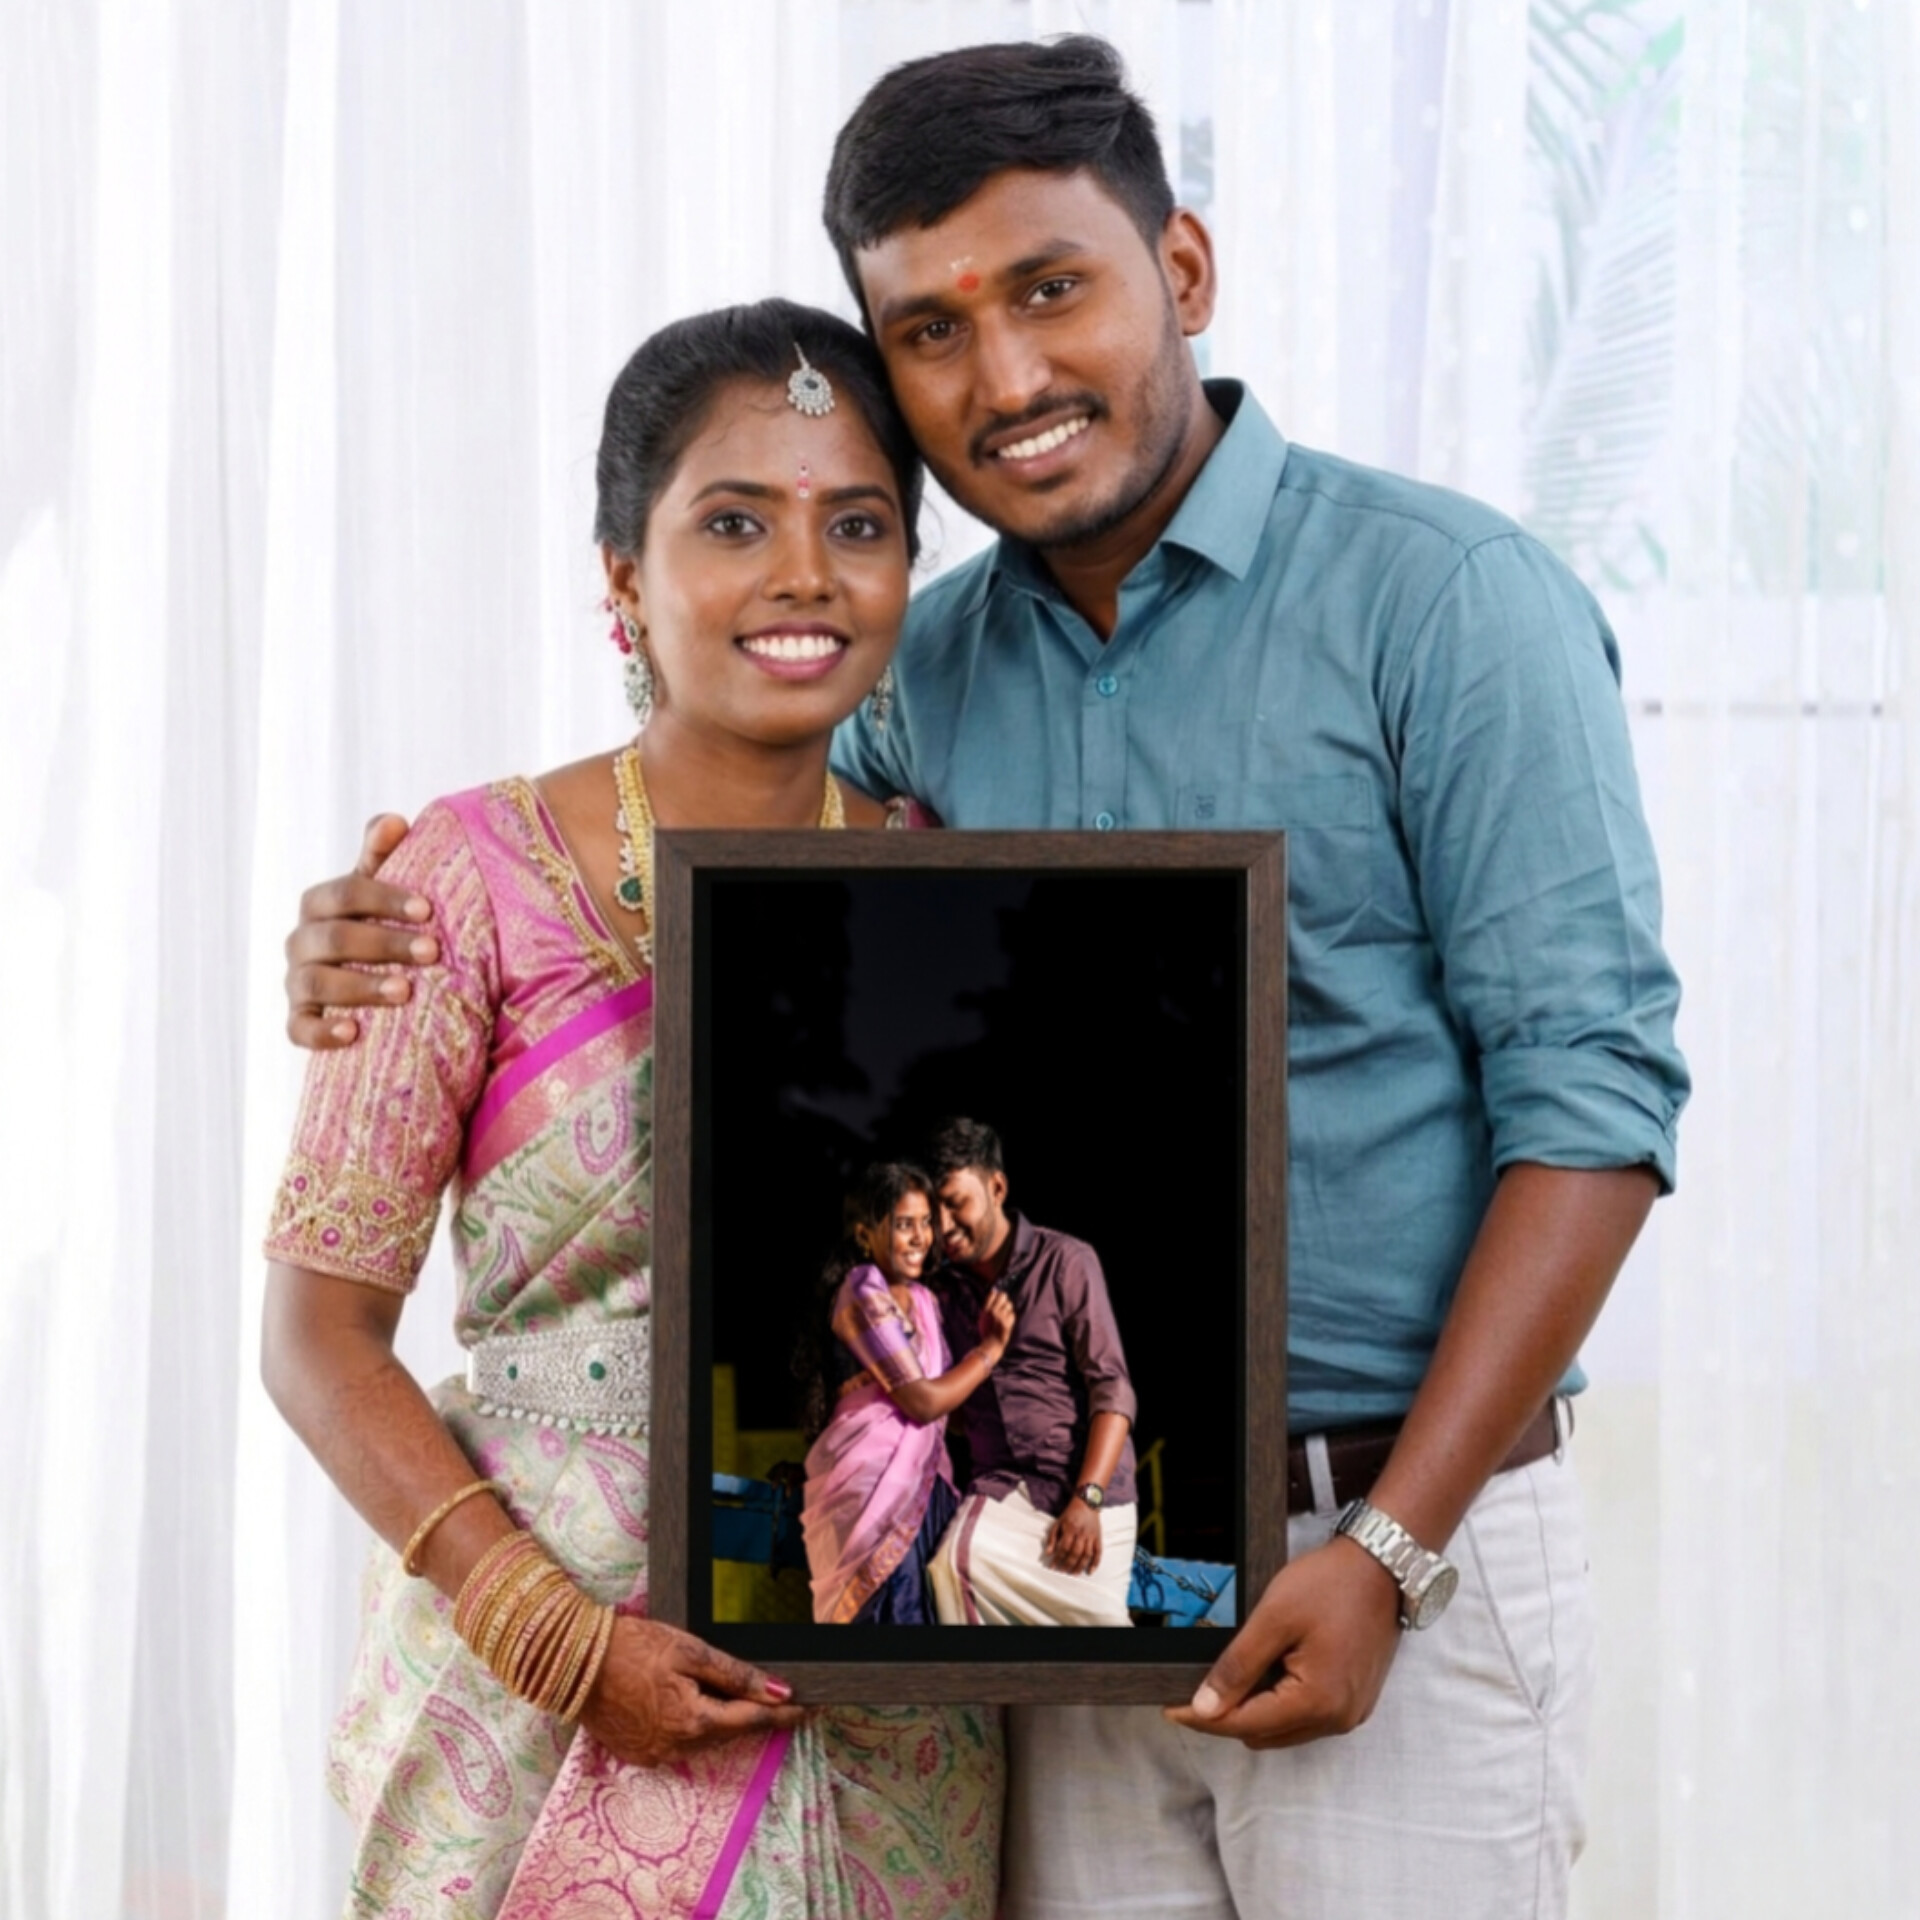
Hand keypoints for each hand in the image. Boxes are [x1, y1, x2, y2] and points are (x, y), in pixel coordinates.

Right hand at [284, 814, 438, 1048]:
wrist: (372, 982)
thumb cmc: (382, 925)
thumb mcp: (383, 890)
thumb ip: (383, 856)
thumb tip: (396, 821)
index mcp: (320, 904)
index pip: (345, 894)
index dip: (384, 899)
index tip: (428, 910)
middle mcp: (302, 941)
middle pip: (334, 938)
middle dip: (384, 944)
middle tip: (431, 952)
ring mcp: (296, 982)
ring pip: (316, 982)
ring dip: (360, 986)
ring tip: (405, 991)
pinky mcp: (298, 1021)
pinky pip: (298, 1030)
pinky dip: (320, 1033)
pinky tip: (352, 1033)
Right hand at [577, 1616, 804, 1767]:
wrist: (574, 1661)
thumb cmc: (633, 1647)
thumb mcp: (690, 1650)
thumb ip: (735, 1675)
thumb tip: (778, 1691)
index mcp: (694, 1722)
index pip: (753, 1720)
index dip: (784, 1714)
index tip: (810, 1707)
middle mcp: (677, 1748)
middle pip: (729, 1732)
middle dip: (754, 1716)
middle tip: (780, 1697)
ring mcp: (655, 1755)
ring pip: (705, 1740)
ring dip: (723, 1721)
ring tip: (737, 1697)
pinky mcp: (638, 1754)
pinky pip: (679, 1744)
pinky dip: (693, 1727)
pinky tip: (692, 1704)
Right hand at [977, 1287, 1014, 1355]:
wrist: (992, 1344)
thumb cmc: (987, 1331)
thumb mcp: (983, 1318)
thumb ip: (988, 1306)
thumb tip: (994, 1291)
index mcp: (985, 1310)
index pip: (993, 1293)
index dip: (997, 1294)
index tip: (998, 1298)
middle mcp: (993, 1311)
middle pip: (1003, 1295)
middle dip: (1004, 1299)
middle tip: (1004, 1305)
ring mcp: (1001, 1316)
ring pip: (1009, 1304)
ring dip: (1008, 1309)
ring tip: (1005, 1316)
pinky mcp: (1008, 1322)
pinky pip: (1013, 1314)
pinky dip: (1011, 1317)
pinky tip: (1007, 1322)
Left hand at [1043, 1496, 1102, 1575]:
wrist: (1087, 1503)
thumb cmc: (1070, 1514)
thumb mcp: (1058, 1522)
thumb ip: (1052, 1538)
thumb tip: (1048, 1553)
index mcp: (1070, 1529)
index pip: (1064, 1547)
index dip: (1058, 1559)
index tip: (1053, 1567)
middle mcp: (1082, 1533)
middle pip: (1075, 1553)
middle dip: (1068, 1564)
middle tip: (1062, 1572)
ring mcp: (1091, 1536)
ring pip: (1086, 1555)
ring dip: (1080, 1566)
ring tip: (1073, 1574)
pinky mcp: (1098, 1537)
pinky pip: (1098, 1552)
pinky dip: (1095, 1563)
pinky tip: (1090, 1571)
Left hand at [1162, 1536, 1403, 1748]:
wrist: (1381, 1566)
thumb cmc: (1329, 1585)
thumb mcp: (1273, 1619)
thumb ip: (1238, 1667)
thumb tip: (1204, 1707)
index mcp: (1317, 1702)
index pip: (1245, 1724)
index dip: (1203, 1718)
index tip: (1170, 1708)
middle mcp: (1337, 1719)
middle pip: (1264, 1734)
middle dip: (1229, 1715)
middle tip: (1199, 1685)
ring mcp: (1350, 1713)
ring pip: (1285, 1729)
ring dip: (1256, 1709)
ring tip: (1236, 1674)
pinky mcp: (1356, 1701)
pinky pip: (1308, 1717)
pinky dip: (1282, 1703)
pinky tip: (1270, 1671)